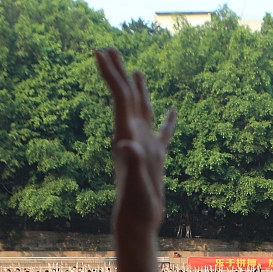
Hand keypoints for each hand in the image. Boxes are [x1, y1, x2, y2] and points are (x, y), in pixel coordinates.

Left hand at [95, 48, 176, 241]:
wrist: (138, 223)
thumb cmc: (136, 207)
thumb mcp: (135, 185)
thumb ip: (131, 164)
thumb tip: (126, 145)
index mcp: (127, 137)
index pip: (119, 99)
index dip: (110, 75)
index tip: (101, 51)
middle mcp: (132, 138)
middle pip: (125, 98)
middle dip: (118, 74)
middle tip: (109, 48)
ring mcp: (144, 146)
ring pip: (141, 111)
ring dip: (138, 90)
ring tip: (137, 70)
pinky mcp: (156, 158)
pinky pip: (163, 133)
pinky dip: (167, 120)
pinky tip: (171, 111)